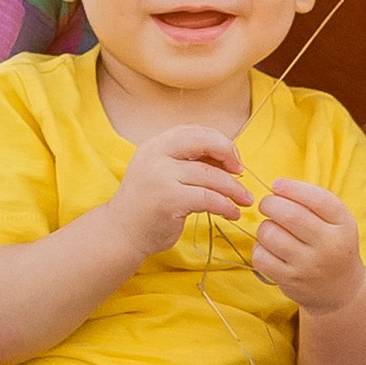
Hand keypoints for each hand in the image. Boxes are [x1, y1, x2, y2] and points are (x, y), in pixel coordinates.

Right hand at [109, 126, 250, 258]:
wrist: (121, 233)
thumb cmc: (148, 204)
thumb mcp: (164, 173)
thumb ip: (189, 161)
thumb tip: (229, 158)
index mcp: (156, 144)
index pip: (195, 131)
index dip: (219, 142)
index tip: (233, 161)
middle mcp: (156, 155)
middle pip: (203, 142)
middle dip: (229, 155)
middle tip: (241, 174)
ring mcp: (160, 176)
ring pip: (209, 175)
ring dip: (233, 189)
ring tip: (244, 200)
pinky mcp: (168, 200)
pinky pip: (207, 199)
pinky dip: (225, 206)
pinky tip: (232, 213)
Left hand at [250, 179, 365, 314]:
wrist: (340, 289)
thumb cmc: (332, 244)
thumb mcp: (338, 221)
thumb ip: (314, 201)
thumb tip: (277, 187)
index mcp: (343, 225)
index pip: (318, 199)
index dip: (292, 188)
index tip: (277, 185)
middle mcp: (328, 246)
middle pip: (290, 215)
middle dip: (270, 203)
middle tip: (267, 204)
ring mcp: (308, 266)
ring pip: (270, 234)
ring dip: (264, 226)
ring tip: (271, 228)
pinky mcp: (290, 281)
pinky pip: (261, 256)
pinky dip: (259, 247)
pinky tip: (268, 247)